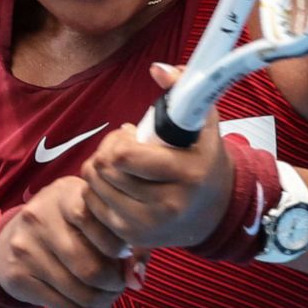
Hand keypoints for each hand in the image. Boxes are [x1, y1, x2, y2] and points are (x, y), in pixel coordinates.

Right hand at [0, 176, 148, 307]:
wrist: (14, 238)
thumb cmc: (66, 224)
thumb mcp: (89, 213)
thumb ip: (121, 237)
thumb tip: (136, 278)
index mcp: (62, 193)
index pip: (92, 218)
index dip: (118, 244)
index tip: (124, 252)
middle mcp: (38, 216)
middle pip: (91, 266)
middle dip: (115, 281)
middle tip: (120, 281)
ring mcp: (25, 248)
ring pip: (81, 292)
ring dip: (104, 299)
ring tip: (109, 292)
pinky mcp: (18, 277)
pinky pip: (67, 307)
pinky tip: (93, 301)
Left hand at [79, 63, 233, 247]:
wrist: (214, 212)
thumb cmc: (203, 159)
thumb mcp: (202, 123)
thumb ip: (184, 89)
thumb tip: (157, 68)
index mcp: (186, 175)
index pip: (125, 157)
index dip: (118, 141)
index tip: (130, 134)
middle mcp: (168, 206)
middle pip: (104, 171)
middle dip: (106, 151)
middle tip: (123, 147)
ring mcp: (148, 226)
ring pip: (94, 187)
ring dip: (99, 169)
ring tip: (121, 165)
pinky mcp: (132, 238)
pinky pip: (92, 206)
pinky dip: (98, 190)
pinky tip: (117, 184)